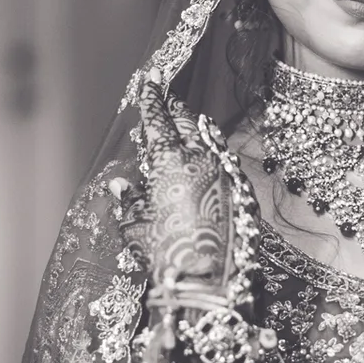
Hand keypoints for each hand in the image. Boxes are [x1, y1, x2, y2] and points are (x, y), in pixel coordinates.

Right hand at [133, 72, 238, 296]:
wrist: (213, 286)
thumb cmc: (167, 257)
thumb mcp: (136, 228)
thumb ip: (129, 201)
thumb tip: (120, 185)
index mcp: (172, 161)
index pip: (159, 118)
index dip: (152, 96)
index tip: (151, 77)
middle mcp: (203, 159)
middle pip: (187, 122)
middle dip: (174, 110)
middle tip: (165, 100)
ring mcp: (227, 173)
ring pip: (210, 140)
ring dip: (195, 131)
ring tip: (184, 127)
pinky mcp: (243, 192)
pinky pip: (224, 163)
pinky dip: (212, 156)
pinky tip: (206, 160)